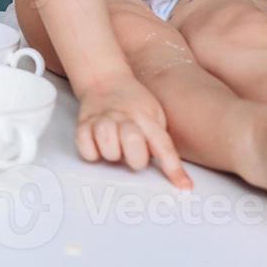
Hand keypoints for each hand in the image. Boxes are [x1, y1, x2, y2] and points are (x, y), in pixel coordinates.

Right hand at [76, 77, 191, 188]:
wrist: (104, 79)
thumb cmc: (133, 103)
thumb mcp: (153, 114)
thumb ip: (159, 139)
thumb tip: (173, 173)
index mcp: (146, 117)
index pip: (163, 144)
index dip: (174, 168)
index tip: (184, 186)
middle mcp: (124, 117)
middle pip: (132, 141)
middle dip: (135, 156)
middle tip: (133, 153)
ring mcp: (102, 120)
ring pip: (107, 146)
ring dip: (112, 152)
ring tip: (114, 147)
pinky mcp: (83, 124)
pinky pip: (85, 149)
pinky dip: (91, 152)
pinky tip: (97, 146)